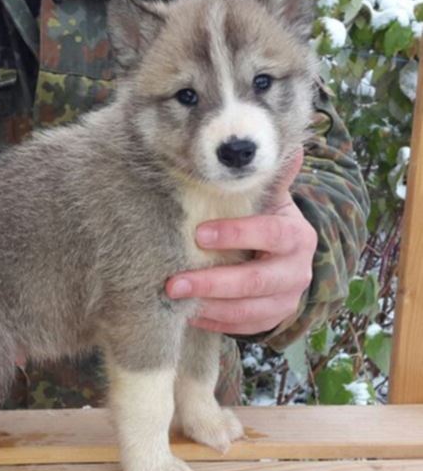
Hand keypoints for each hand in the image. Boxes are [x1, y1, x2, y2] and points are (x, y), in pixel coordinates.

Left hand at [165, 151, 316, 335]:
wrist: (285, 262)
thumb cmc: (264, 223)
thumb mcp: (269, 203)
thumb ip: (267, 181)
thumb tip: (283, 143)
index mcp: (297, 235)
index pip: (271, 233)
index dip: (237, 234)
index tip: (198, 234)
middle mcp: (297, 271)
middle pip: (256, 281)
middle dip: (212, 283)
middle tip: (173, 283)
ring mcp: (286, 301)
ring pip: (247, 311)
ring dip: (207, 307)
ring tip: (173, 299)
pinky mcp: (270, 321)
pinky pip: (240, 327)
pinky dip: (211, 322)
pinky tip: (185, 315)